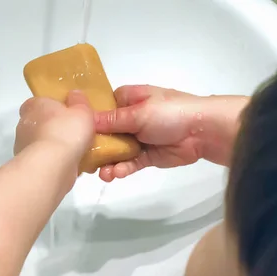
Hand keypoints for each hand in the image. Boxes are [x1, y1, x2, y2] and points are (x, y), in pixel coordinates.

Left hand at [15, 91, 94, 161]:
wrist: (52, 166)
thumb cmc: (66, 132)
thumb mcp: (82, 110)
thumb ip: (79, 101)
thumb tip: (75, 94)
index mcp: (33, 106)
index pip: (38, 102)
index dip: (52, 107)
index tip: (66, 113)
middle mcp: (24, 124)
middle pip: (41, 124)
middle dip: (55, 129)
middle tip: (75, 134)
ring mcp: (24, 147)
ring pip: (43, 144)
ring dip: (55, 147)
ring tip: (77, 153)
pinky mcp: (29, 165)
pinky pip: (45, 160)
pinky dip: (55, 162)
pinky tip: (71, 166)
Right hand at [94, 85, 248, 181]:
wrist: (203, 131)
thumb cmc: (170, 112)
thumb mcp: (138, 113)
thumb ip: (112, 120)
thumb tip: (85, 119)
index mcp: (129, 99)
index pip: (103, 107)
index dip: (89, 118)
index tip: (73, 129)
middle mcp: (131, 118)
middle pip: (106, 132)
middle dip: (95, 145)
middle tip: (82, 158)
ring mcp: (139, 138)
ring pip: (116, 151)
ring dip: (108, 161)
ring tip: (101, 173)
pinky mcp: (147, 156)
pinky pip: (130, 163)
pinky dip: (122, 169)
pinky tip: (114, 174)